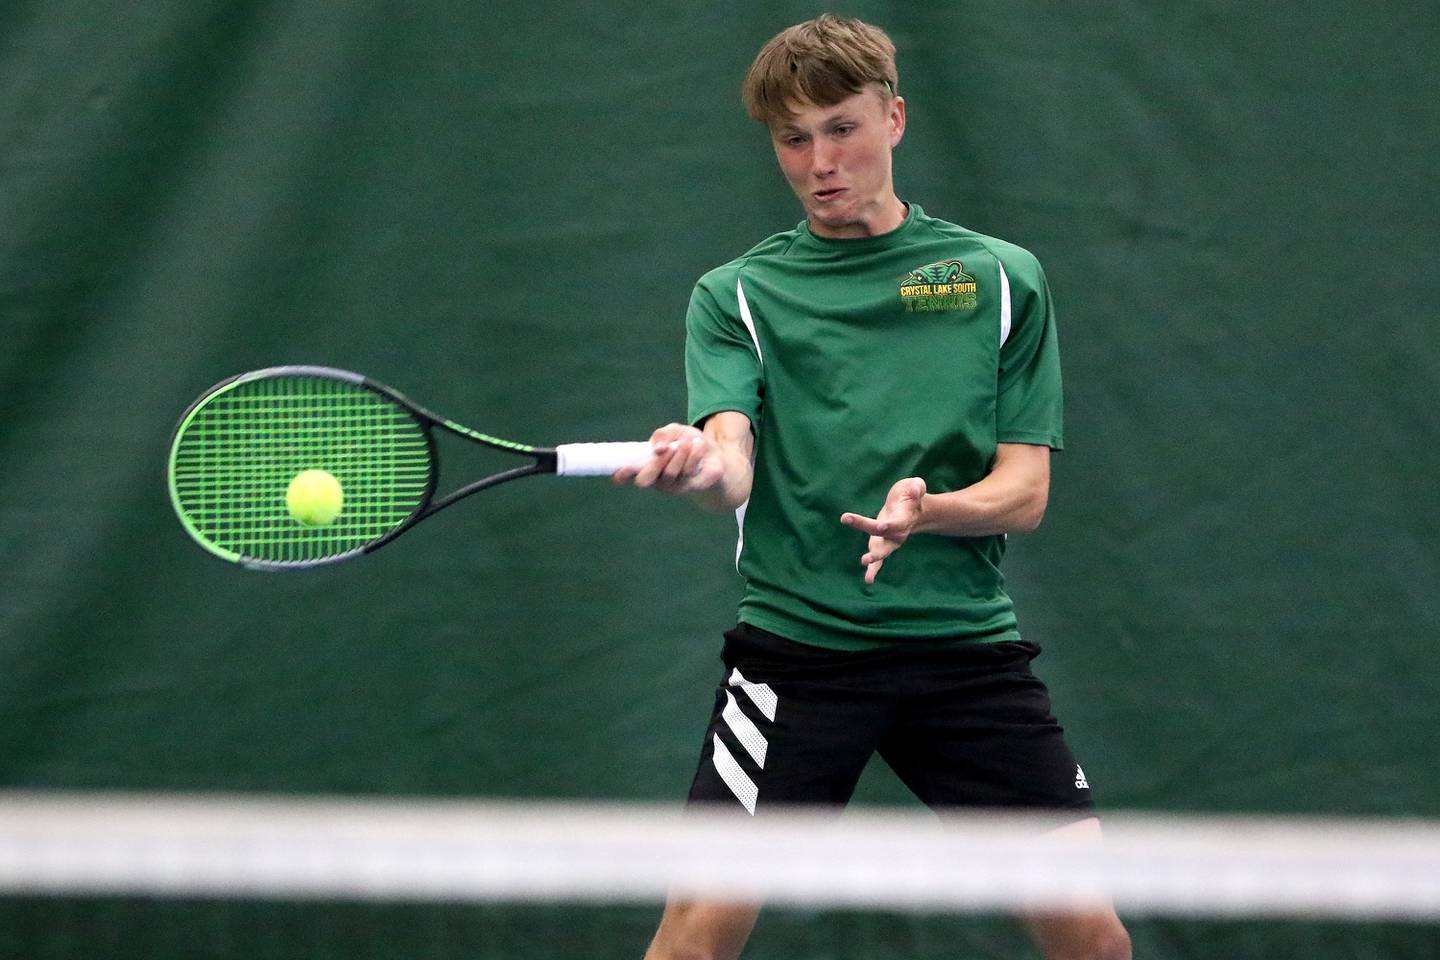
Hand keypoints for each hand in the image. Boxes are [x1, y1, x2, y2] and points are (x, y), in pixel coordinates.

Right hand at [611, 423, 726, 495]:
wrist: (718, 455)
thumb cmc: (690, 445)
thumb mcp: (675, 432)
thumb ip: (662, 434)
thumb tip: (656, 448)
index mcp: (649, 468)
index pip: (631, 474)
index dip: (622, 474)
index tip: (619, 471)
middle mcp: (659, 481)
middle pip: (646, 480)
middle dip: (655, 462)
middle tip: (668, 447)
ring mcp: (675, 488)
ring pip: (670, 473)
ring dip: (680, 453)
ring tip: (690, 441)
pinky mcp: (692, 488)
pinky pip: (688, 472)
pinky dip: (694, 454)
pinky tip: (699, 445)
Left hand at [840, 477, 926, 583]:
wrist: (913, 509)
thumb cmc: (911, 495)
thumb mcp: (916, 485)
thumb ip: (917, 487)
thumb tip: (916, 490)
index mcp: (904, 518)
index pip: (896, 523)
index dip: (890, 525)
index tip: (882, 525)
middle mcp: (897, 533)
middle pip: (886, 542)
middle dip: (877, 551)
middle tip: (865, 558)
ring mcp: (890, 540)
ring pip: (882, 552)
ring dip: (873, 560)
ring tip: (864, 566)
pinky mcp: (882, 543)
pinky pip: (878, 558)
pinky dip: (873, 569)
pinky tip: (868, 580)